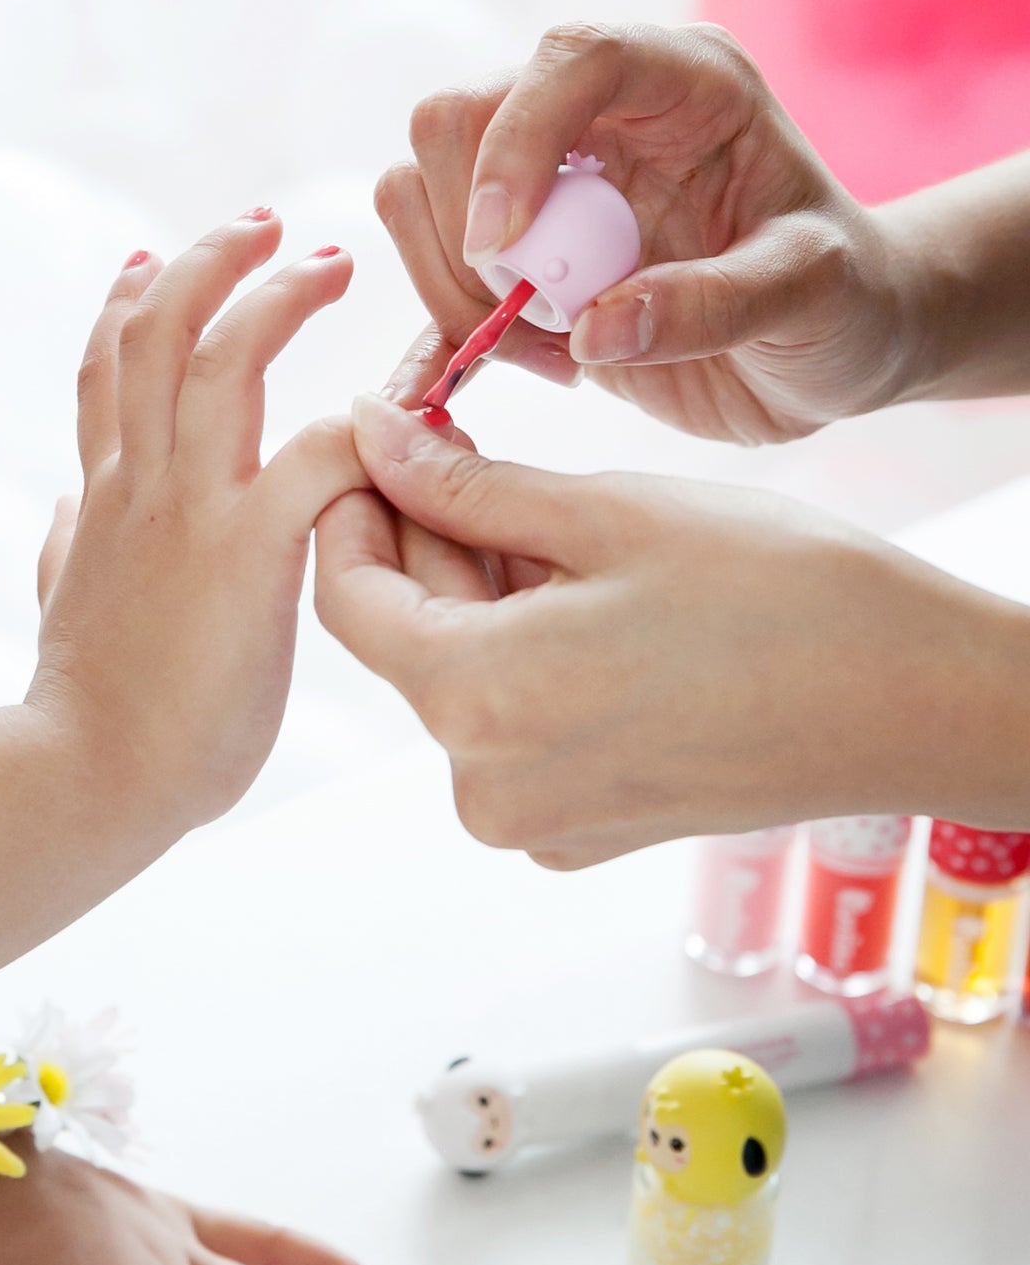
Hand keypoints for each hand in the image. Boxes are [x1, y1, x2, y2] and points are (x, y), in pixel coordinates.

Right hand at [28, 215, 365, 843]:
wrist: (83, 780)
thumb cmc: (84, 715)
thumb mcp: (60, 607)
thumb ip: (63, 549)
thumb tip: (59, 515)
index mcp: (101, 494)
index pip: (106, 365)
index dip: (128, 299)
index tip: (155, 255)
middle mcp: (137, 483)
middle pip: (158, 330)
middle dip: (210, 262)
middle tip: (265, 223)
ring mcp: (185, 510)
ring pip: (220, 360)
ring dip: (275, 298)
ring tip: (330, 262)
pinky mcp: (244, 555)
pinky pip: (310, 459)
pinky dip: (354, 433)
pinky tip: (389, 422)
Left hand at [316, 394, 1025, 861]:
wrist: (918, 701)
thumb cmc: (783, 598)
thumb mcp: (608, 515)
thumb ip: (465, 485)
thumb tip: (369, 437)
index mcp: (478, 702)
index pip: (347, 594)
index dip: (349, 502)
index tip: (377, 434)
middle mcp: (487, 786)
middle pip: (405, 634)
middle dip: (425, 534)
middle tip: (465, 436)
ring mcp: (537, 821)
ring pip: (462, 675)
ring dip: (480, 588)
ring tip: (552, 511)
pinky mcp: (586, 831)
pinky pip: (517, 722)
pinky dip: (527, 649)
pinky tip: (590, 588)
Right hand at [375, 23, 915, 442]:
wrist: (834, 346)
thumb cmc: (846, 301)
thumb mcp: (814, 297)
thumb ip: (716, 305)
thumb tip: (592, 331)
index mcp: (683, 82)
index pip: (568, 59)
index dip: (518, 140)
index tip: (505, 248)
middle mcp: (597, 110)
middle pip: (457, 118)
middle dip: (468, 231)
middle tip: (539, 323)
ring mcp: (546, 177)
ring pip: (418, 189)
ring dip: (454, 287)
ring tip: (551, 355)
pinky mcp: (517, 248)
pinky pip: (427, 267)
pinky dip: (436, 330)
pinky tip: (493, 376)